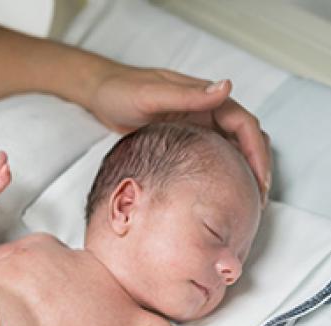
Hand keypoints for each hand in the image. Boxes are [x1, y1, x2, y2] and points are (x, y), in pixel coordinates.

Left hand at [83, 65, 270, 200]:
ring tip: (244, 202)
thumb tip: (226, 88)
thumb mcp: (152, 94)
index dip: (256, 152)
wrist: (101, 95)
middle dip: (256, 167)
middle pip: (244, 139)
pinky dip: (221, 173)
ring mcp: (196, 126)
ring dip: (242, 171)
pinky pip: (211, 156)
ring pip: (231, 149)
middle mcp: (206, 111)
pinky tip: (217, 194)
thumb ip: (187, 94)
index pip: (244, 124)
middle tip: (257, 200)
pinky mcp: (184, 139)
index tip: (259, 179)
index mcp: (205, 98)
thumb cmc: (122, 91)